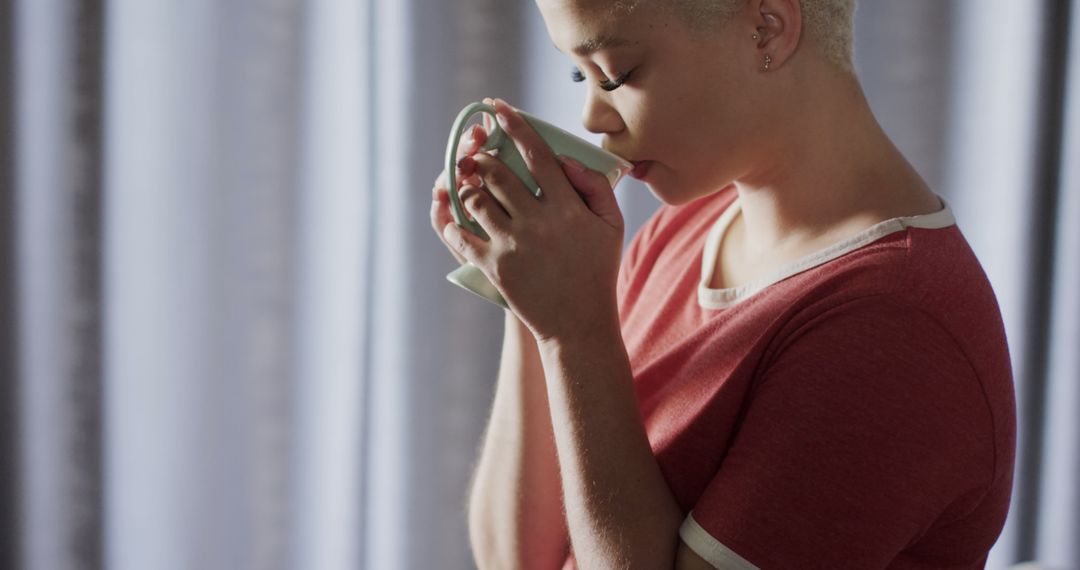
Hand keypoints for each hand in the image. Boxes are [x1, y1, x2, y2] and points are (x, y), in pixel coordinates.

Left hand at [441, 98, 624, 342]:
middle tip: (477, 151)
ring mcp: (512, 245)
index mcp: (568, 208)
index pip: (537, 154)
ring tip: (469, 181)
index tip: (498, 107)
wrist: (578, 324)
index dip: (514, 125)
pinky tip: (455, 212)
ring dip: (468, 185)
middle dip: (482, 156)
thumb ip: (596, 186)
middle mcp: (538, 222)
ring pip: (476, 199)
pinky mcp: (494, 266)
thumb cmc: (597, 271)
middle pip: (498, 173)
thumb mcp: (612, 226)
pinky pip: (462, 234)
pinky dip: (454, 220)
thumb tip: (565, 158)